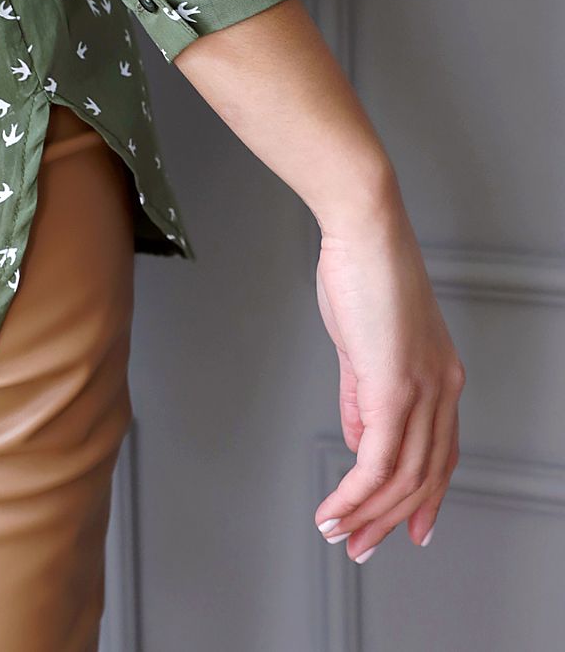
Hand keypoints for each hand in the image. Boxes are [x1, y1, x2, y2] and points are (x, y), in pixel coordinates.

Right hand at [313, 198, 464, 562]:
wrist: (365, 231)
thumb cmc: (365, 273)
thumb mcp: (366, 346)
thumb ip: (362, 396)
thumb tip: (357, 437)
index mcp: (442, 375)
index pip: (441, 454)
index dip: (425, 498)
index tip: (407, 529)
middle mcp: (443, 387)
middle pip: (425, 475)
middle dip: (391, 520)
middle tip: (360, 546)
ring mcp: (423, 388)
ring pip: (402, 476)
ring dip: (368, 514)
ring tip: (338, 533)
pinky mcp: (393, 386)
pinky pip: (376, 458)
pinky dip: (354, 492)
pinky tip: (334, 507)